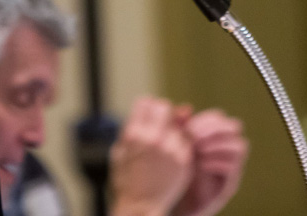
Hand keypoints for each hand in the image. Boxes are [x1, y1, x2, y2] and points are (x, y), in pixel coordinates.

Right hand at [110, 96, 194, 215]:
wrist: (141, 207)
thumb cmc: (126, 180)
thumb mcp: (119, 151)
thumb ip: (132, 126)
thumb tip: (148, 106)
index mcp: (133, 134)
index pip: (146, 102)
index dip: (146, 108)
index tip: (147, 118)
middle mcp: (153, 138)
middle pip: (164, 106)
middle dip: (162, 114)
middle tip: (159, 127)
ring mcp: (170, 148)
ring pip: (178, 123)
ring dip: (173, 129)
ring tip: (165, 145)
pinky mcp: (184, 159)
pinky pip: (187, 139)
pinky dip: (181, 143)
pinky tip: (173, 155)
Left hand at [171, 109, 247, 215]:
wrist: (175, 203)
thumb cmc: (174, 171)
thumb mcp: (174, 146)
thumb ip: (178, 127)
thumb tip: (186, 108)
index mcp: (211, 136)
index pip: (219, 117)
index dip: (206, 119)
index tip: (189, 127)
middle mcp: (224, 148)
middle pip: (234, 126)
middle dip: (215, 129)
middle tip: (195, 139)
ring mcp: (230, 166)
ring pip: (239, 145)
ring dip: (217, 145)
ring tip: (198, 152)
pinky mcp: (230, 183)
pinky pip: (234, 166)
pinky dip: (218, 162)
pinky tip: (202, 164)